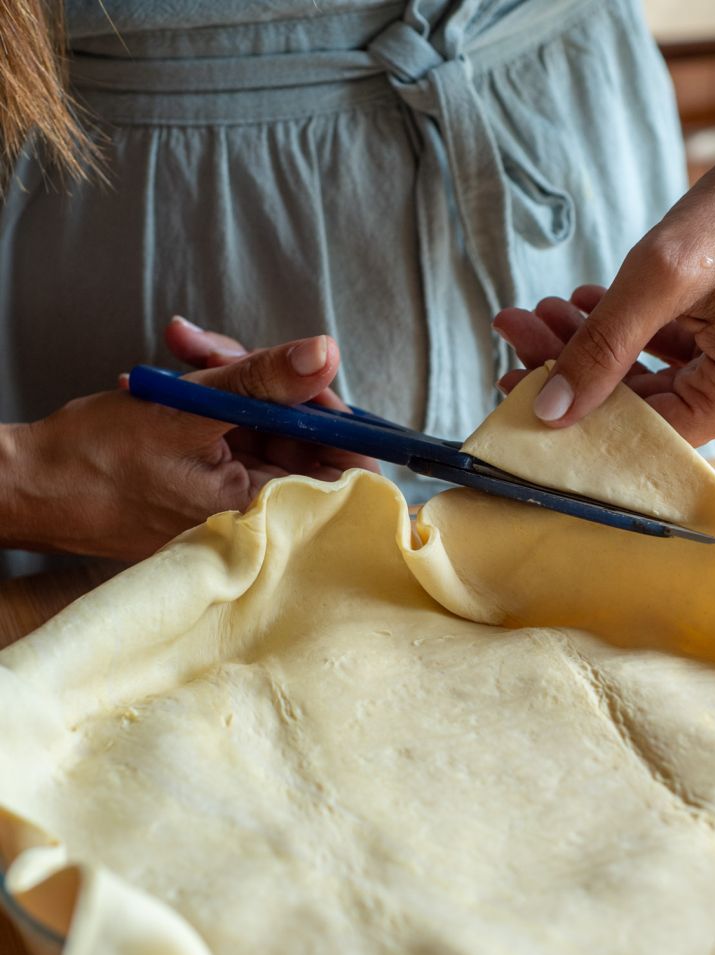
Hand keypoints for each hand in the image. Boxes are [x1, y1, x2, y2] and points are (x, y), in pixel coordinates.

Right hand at [2, 333, 375, 560]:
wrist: (28, 487)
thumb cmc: (95, 460)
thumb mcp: (188, 409)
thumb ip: (264, 382)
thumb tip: (327, 355)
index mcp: (262, 508)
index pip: (342, 467)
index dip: (330, 413)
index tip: (303, 374)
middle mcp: (255, 509)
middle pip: (301, 434)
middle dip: (267, 378)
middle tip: (213, 347)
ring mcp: (231, 495)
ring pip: (264, 424)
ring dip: (232, 375)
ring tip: (184, 345)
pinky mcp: (209, 481)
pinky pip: (234, 432)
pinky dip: (213, 396)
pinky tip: (179, 369)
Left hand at [494, 118, 714, 444]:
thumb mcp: (663, 274)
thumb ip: (602, 346)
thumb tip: (550, 410)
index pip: (636, 430)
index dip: (570, 409)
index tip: (512, 376)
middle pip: (642, 407)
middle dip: (575, 365)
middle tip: (520, 327)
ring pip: (654, 381)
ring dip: (598, 346)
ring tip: (548, 308)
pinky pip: (679, 361)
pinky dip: (634, 335)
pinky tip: (590, 304)